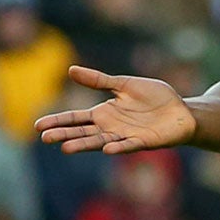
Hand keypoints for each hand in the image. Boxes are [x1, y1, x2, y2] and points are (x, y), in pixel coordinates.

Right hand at [39, 67, 197, 154]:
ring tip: (66, 148)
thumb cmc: (154, 98)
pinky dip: (118, 147)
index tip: (38, 126)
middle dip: (64, 134)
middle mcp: (111, 127)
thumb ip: (98, 80)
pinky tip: (106, 149)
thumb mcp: (124, 84)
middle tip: (44, 138)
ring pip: (100, 142)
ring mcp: (126, 136)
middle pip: (83, 132)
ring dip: (84, 145)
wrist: (182, 111)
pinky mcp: (145, 141)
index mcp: (104, 113)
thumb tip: (70, 70)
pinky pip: (129, 145)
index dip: (58, 120)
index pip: (76, 118)